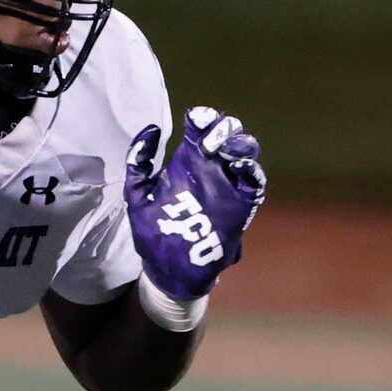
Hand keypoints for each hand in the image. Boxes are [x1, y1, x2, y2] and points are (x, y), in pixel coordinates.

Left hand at [127, 107, 265, 303]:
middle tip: (213, 137)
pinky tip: (242, 168)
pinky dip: (252, 172)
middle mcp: (209, 170)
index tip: (196, 119)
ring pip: (243, 154)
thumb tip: (152, 130)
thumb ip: (138, 166)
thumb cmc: (154, 233)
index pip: (198, 131)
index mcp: (185, 164)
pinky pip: (254, 183)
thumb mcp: (137, 198)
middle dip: (223, 128)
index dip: (201, 119)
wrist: (171, 271)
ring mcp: (227, 186)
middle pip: (224, 136)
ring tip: (231, 148)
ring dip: (241, 145)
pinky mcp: (242, 205)